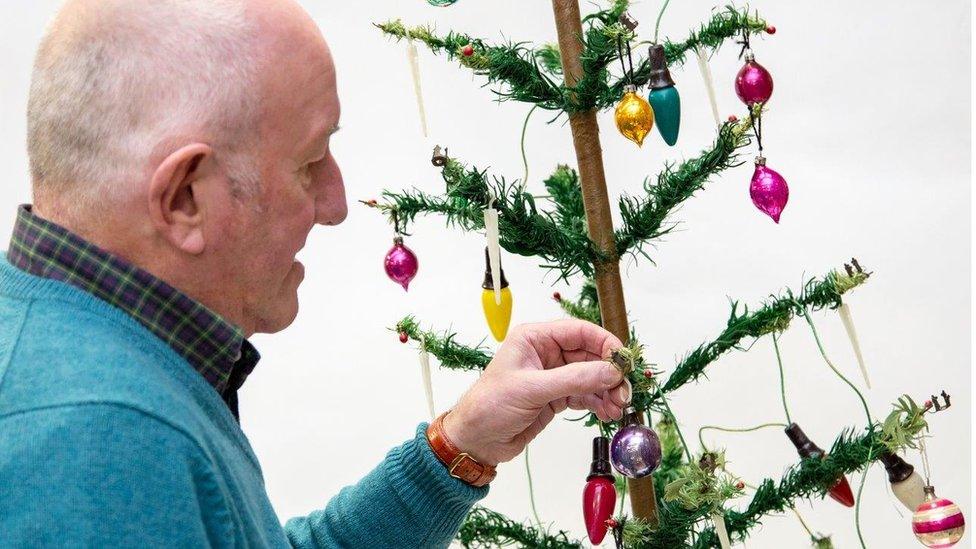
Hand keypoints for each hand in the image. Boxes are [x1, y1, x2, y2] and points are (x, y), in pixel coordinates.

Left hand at [442, 319, 629, 465]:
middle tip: (624, 390)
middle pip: (589, 355)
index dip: (604, 343)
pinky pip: (585, 394)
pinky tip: (608, 412)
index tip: (622, 360)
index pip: (578, 331)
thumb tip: (610, 371)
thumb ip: (574, 379)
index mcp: (534, 338)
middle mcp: (545, 353)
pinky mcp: (556, 397)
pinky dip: (599, 402)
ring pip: (590, 376)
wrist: (476, 440)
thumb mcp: (532, 389)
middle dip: (609, 372)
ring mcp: (552, 376)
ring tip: (618, 406)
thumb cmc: (490, 406)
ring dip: (607, 390)